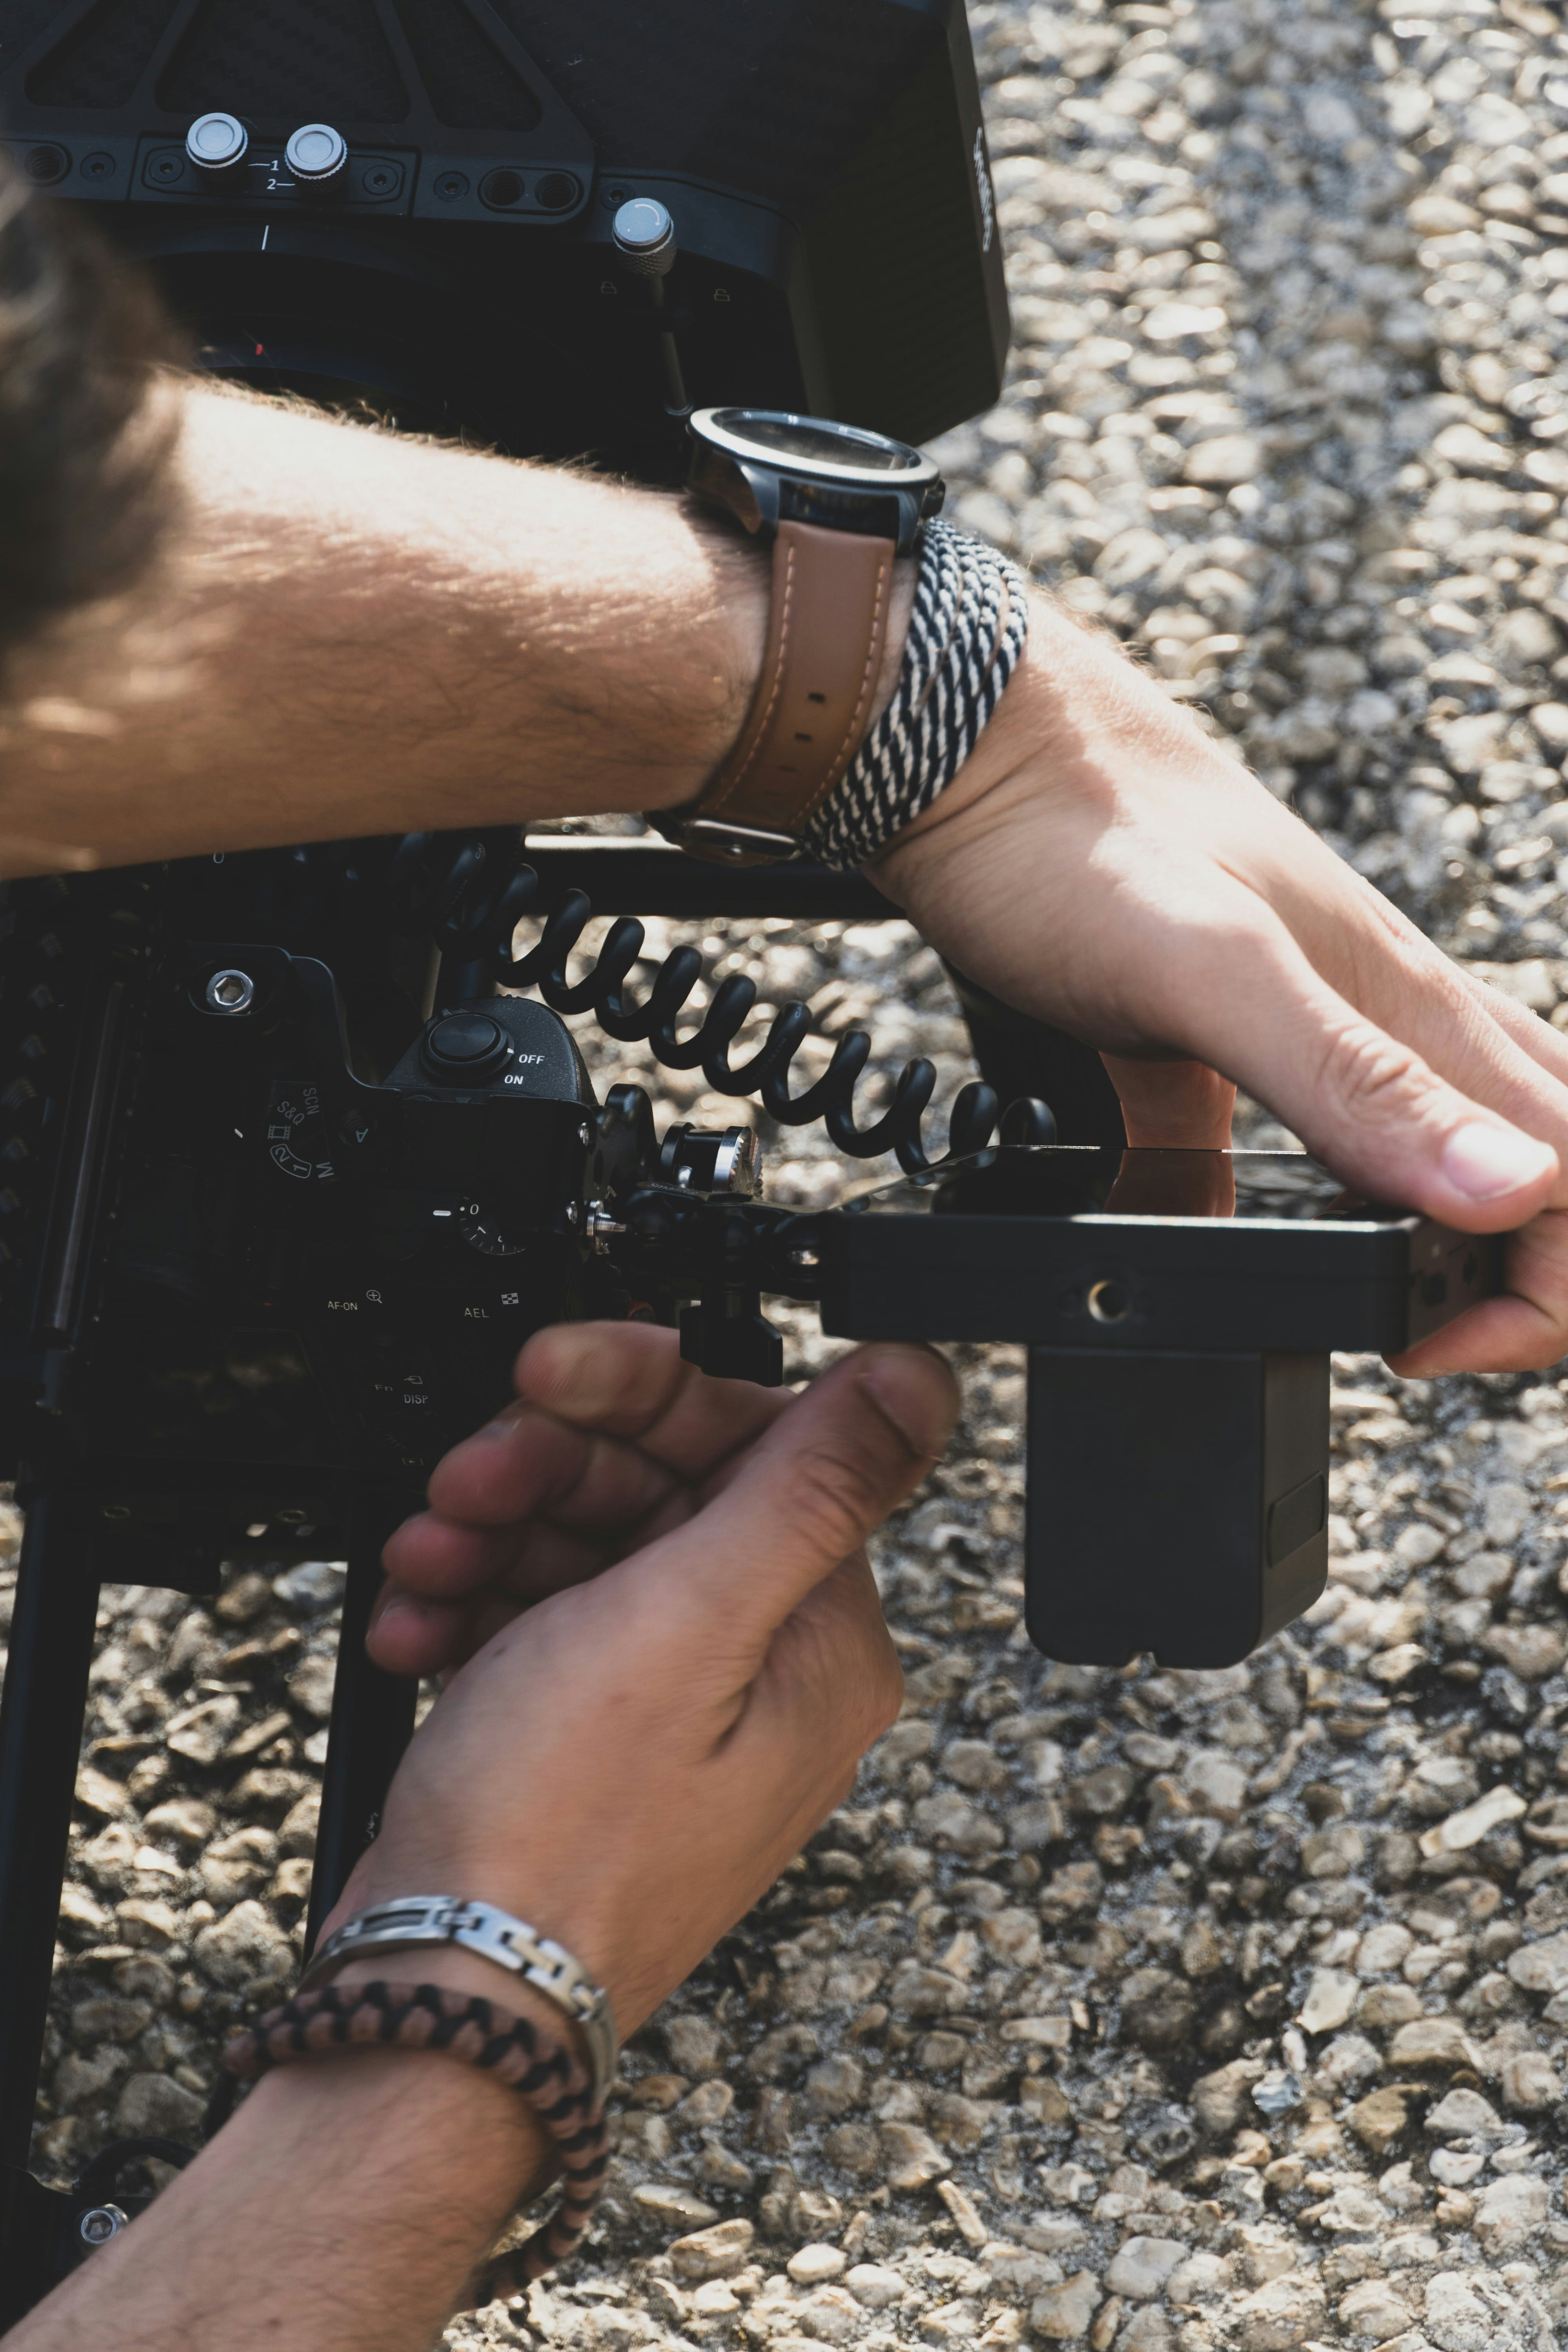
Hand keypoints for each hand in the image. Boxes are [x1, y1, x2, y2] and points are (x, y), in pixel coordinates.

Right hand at [323, 1323, 957, 2034]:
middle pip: (661, 1491)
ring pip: (586, 1547)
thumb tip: (919, 1378)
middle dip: (549, 1466)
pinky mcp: (586, 1737)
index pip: (755, 1447)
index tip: (555, 1371)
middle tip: (471, 1476)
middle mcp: (758, 1672)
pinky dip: (471, 1604)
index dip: (646, 1393)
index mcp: (815, 1640)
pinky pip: (538, 1620)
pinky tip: (420, 1621)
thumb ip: (807, 1487)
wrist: (445, 1994)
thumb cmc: (559, 1835)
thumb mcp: (689, 1623)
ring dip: (492, 1530)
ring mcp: (669, 1709)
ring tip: (430, 1558)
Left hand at [874, 593, 1567, 1374]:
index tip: (1430, 1341)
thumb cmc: (1070, 834)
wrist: (967, 755)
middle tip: (1423, 1342)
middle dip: (1526, 1276)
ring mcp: (1317, 1021)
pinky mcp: (1236, 1035)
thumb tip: (1508, 1189)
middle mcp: (1391, 1010)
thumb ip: (1355, 1076)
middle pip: (1546, 1156)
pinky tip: (1273, 1236)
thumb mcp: (1210, 969)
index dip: (1544, 1285)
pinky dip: (1331, 1200)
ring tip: (1388, 1314)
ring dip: (1447, 1240)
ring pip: (1452, 1138)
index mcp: (1414, 1002)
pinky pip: (1329, 1129)